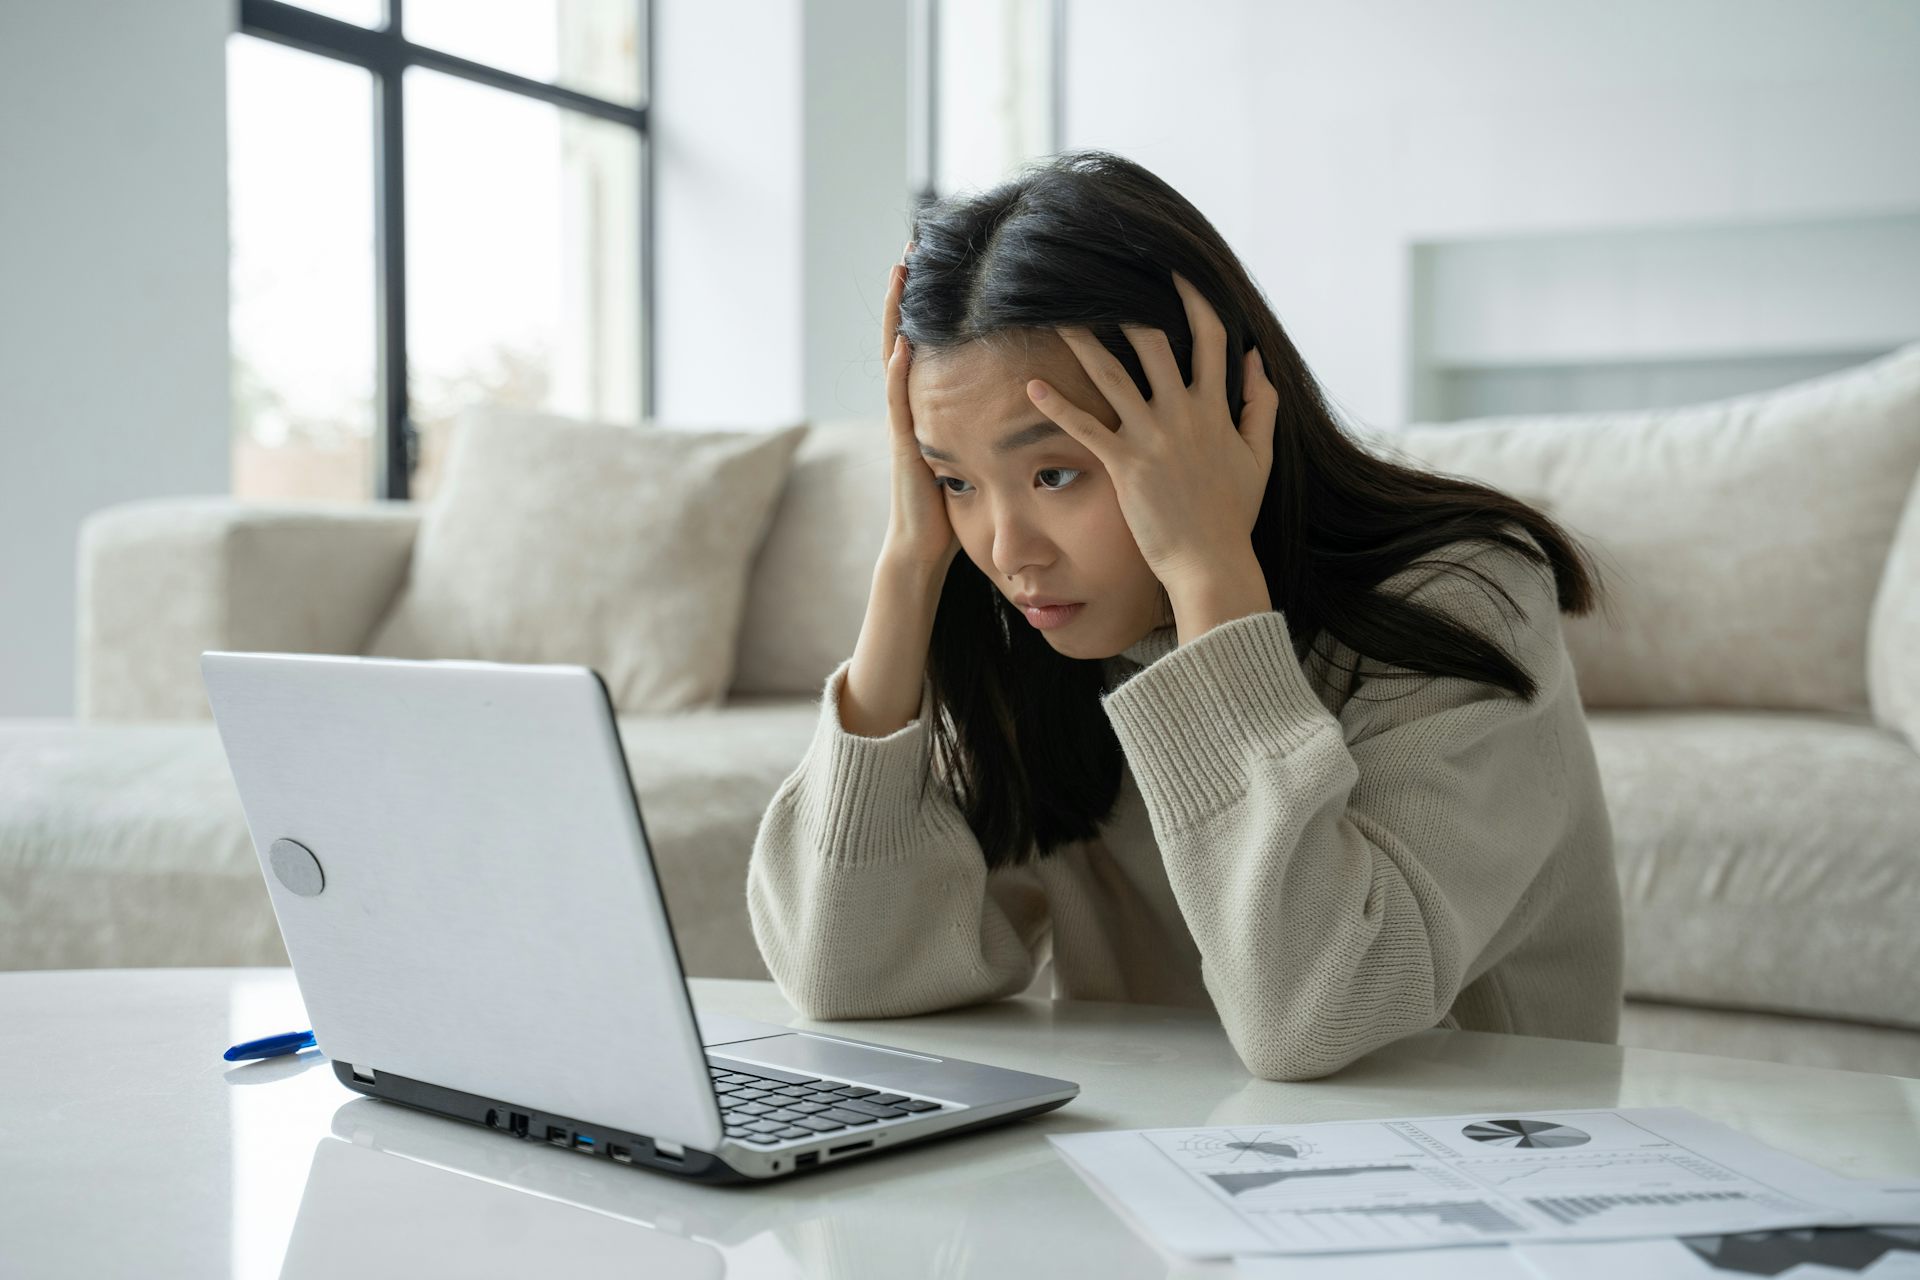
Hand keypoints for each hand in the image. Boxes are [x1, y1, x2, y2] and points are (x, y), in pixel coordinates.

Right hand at [879, 243, 960, 576]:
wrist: (924, 549)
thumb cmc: (953, 508)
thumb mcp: (973, 454)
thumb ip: (984, 424)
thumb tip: (1023, 397)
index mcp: (927, 405)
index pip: (926, 343)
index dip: (928, 305)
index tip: (935, 263)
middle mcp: (910, 406)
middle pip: (903, 335)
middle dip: (906, 293)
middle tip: (910, 246)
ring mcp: (902, 423)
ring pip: (894, 357)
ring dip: (896, 316)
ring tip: (900, 274)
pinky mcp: (904, 445)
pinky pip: (898, 401)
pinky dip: (899, 371)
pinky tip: (904, 343)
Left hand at [1024, 270, 1276, 590]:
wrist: (1211, 561)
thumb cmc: (1232, 513)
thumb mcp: (1258, 455)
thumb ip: (1259, 404)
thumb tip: (1255, 360)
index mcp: (1216, 408)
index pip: (1210, 338)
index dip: (1194, 299)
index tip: (1176, 271)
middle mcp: (1183, 414)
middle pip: (1154, 342)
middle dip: (1127, 307)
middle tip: (1100, 279)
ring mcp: (1152, 437)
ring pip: (1112, 376)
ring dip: (1083, 342)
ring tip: (1058, 316)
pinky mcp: (1124, 465)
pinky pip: (1085, 427)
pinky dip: (1058, 405)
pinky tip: (1032, 386)